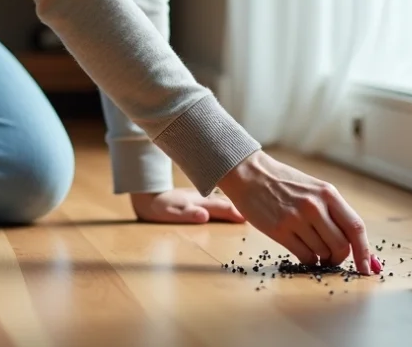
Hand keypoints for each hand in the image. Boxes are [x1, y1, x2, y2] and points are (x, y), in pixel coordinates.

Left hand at [130, 187, 246, 224]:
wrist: (147, 195)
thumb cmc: (159, 207)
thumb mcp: (169, 213)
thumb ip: (187, 214)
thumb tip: (204, 216)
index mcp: (202, 202)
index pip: (224, 208)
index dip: (238, 213)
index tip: (254, 218)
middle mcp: (205, 197)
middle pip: (229, 201)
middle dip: (245, 204)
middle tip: (264, 209)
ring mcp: (204, 195)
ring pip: (226, 198)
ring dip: (239, 201)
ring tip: (254, 204)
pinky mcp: (201, 196)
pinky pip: (220, 198)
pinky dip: (230, 200)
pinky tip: (235, 202)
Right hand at [216, 150, 381, 275]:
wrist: (249, 173)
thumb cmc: (283, 182)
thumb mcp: (313, 188)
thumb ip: (333, 212)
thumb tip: (353, 244)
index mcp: (327, 193)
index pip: (356, 227)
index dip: (364, 252)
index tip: (367, 268)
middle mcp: (314, 206)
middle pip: (341, 245)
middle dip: (339, 257)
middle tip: (332, 257)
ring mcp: (296, 218)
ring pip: (322, 253)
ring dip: (321, 257)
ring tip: (313, 249)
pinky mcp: (279, 230)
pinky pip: (304, 256)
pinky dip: (308, 260)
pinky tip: (303, 252)